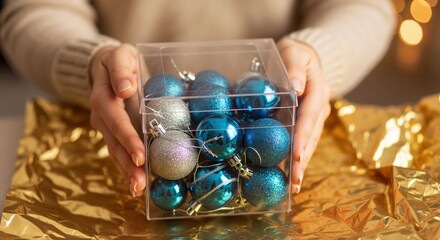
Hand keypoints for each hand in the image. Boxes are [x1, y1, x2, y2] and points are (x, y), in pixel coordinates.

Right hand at [89, 44, 145, 196]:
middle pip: (113, 143)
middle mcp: (101, 116)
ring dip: (126, 171)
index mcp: (103, 97)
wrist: (105, 66)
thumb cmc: (118, 60)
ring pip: (114, 152)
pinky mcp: (111, 133)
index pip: (115, 120)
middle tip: (140, 182)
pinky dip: (126, 169)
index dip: (127, 138)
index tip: (140, 155)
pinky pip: (117, 152)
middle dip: (127, 163)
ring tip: (138, 189)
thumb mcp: (120, 56)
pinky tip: (136, 184)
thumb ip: (121, 70)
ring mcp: (105, 127)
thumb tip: (125, 88)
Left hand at [277, 38, 330, 192]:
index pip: (309, 118)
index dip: (302, 138)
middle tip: (294, 183)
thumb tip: (295, 87)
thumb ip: (294, 68)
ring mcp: (315, 118)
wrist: (306, 57)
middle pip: (311, 137)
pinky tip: (288, 173)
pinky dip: (297, 157)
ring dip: (302, 164)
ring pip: (309, 144)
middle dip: (303, 160)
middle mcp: (319, 109)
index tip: (295, 156)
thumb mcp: (294, 53)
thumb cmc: (296, 54)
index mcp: (317, 92)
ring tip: (293, 186)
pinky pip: (303, 141)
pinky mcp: (308, 123)